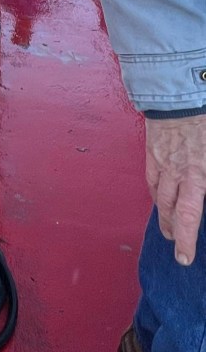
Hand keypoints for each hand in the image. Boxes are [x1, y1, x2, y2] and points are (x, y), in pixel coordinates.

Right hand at [145, 114, 205, 264]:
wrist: (178, 95)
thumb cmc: (203, 120)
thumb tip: (204, 190)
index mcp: (197, 172)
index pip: (189, 214)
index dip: (187, 238)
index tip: (184, 257)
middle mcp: (177, 172)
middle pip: (171, 211)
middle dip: (175, 233)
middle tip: (179, 247)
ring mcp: (162, 163)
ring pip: (159, 198)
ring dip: (164, 217)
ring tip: (169, 229)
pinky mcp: (152, 153)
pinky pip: (151, 180)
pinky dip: (155, 193)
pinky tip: (159, 197)